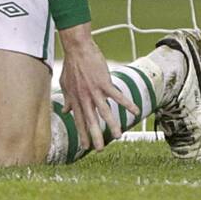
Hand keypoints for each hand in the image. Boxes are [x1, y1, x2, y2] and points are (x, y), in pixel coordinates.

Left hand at [58, 25, 134, 153]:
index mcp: (75, 98)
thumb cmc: (72, 66)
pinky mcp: (104, 82)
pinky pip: (117, 96)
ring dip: (112, 124)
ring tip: (117, 136)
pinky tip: (135, 112)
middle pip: (91, 120)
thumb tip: (65, 111)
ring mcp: (94, 90)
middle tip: (99, 150)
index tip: (85, 147)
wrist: (77, 49)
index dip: (82, 133)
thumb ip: (67, 98)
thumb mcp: (65, 84)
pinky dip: (127, 104)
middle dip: (95, 136)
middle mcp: (84, 97)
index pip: (79, 120)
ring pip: (104, 111)